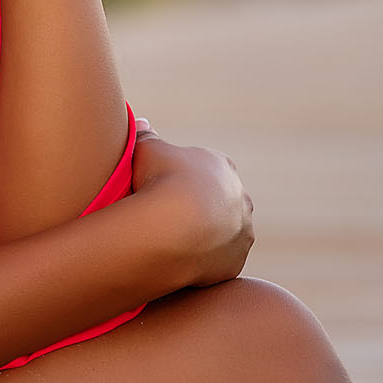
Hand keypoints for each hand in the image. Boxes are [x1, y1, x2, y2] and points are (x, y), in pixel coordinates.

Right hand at [128, 115, 253, 290]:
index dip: (185, 179)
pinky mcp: (236, 261)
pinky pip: (220, 261)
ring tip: (177, 243)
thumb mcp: (146, 148)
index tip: (166, 188)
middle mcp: (240, 198)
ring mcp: (241, 231)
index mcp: (221, 167)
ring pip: (225, 233)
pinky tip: (182, 260)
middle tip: (171, 218)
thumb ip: (145, 135)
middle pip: (221, 202)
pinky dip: (205, 261)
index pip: (207, 170)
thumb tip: (141, 122)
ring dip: (207, 237)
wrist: (175, 227)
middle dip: (202, 208)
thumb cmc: (160, 180)